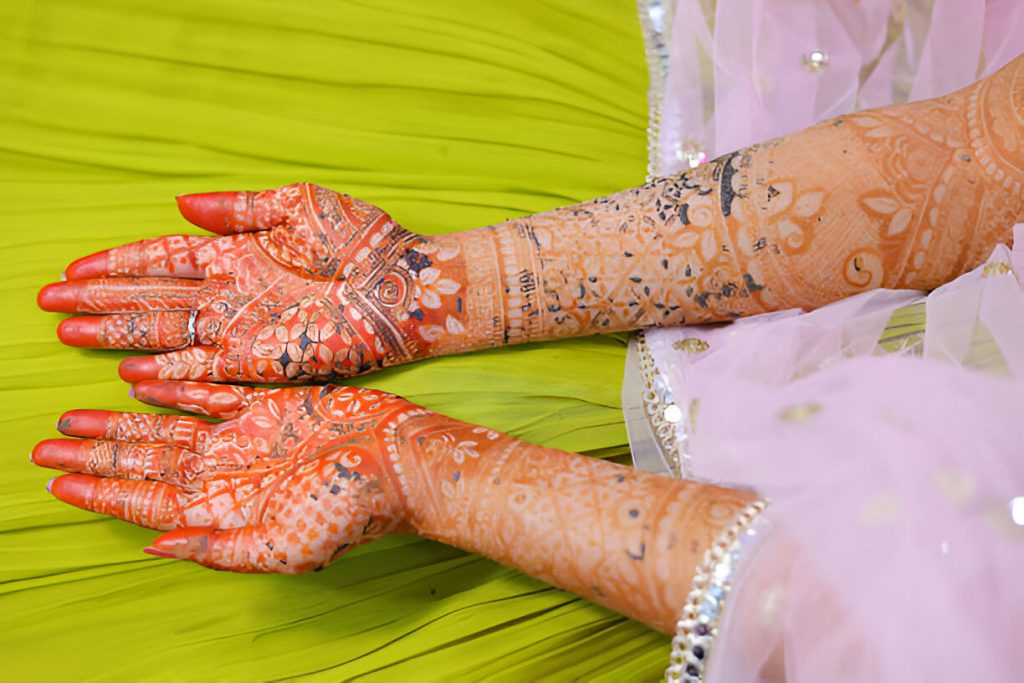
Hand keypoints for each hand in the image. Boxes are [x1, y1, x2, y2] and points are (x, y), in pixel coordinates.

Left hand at [30, 382, 418, 571]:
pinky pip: (209, 394)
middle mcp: (225, 473)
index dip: (98, 491)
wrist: (401, 462)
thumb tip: (156, 546)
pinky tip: (142, 381)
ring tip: (76, 416)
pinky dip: (175, 386)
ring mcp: (244, 437)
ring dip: (122, 422)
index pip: (143, 502)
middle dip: (94, 454)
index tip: (55, 480)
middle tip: (46, 443)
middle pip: (144, 462)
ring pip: (166, 427)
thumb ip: (219, 549)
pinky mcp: (267, 406)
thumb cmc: (351, 509)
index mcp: (223, 508)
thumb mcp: (284, 546)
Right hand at [38, 184, 469, 381]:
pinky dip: (170, 373)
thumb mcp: (297, 206)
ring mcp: (244, 329)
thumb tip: (181, 204)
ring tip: (71, 333)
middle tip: (50, 304)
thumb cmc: (359, 240)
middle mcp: (232, 293)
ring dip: (119, 335)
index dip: (118, 264)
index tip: (74, 269)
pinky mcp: (264, 361)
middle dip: (101, 301)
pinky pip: (206, 369)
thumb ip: (239, 209)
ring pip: (167, 333)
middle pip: (152, 298)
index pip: (162, 258)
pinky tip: (133, 375)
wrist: (403, 283)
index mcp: (237, 252)